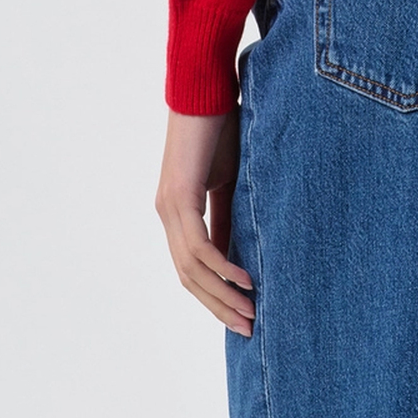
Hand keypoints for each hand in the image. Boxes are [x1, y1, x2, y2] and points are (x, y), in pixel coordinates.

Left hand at [155, 106, 256, 335]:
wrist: (206, 89)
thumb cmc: (220, 126)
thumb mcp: (229, 179)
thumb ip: (228, 214)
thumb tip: (237, 252)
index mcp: (178, 212)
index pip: (192, 268)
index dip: (215, 296)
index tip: (242, 316)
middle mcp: (168, 214)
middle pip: (189, 278)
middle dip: (219, 307)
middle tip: (248, 328)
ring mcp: (170, 207)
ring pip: (192, 268)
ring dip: (222, 295)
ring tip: (250, 312)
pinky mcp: (179, 197)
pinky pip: (198, 245)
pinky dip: (221, 266)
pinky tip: (243, 279)